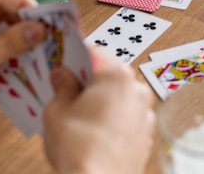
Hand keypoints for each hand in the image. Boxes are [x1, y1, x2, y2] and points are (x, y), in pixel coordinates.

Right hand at [44, 48, 155, 173]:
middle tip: (67, 90)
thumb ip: (61, 87)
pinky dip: (114, 119)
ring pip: (121, 96)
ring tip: (79, 116)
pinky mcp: (146, 134)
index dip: (74, 57)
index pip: (94, 53)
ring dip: (103, 100)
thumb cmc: (79, 149)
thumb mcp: (57, 111)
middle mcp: (137, 90)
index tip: (63, 63)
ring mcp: (145, 113)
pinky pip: (128, 117)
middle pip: (110, 74)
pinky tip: (95, 132)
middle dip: (89, 80)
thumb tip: (62, 76)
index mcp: (116, 76)